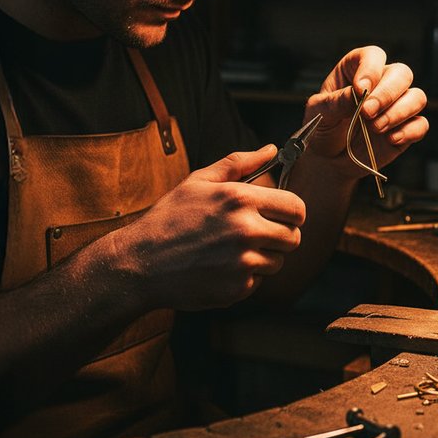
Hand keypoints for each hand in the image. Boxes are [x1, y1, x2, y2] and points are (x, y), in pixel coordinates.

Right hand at [90, 146, 307, 310]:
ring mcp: (243, 263)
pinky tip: (219, 268)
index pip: (296, 208)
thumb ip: (239, 163)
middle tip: (253, 235)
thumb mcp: (198, 182)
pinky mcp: (237, 289)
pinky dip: (244, 277)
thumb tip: (271, 149)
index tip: (279, 216)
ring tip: (229, 251)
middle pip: (293, 237)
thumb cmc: (168, 219)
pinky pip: (258, 282)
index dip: (291, 212)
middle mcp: (246, 231)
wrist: (140, 263)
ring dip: (262, 258)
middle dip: (279, 236)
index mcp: (240, 199)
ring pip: (278, 262)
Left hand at [303, 45, 430, 182]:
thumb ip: (335, 102)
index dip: (370, 68)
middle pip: (402, 73)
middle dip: (387, 93)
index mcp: (357, 71)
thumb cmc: (324, 128)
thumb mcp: (319, 113)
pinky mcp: (406, 128)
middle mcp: (381, 84)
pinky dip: (409, 132)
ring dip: (399, 112)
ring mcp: (396, 106)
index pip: (373, 56)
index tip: (360, 88)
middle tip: (368, 113)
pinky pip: (421, 124)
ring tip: (376, 128)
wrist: (329, 160)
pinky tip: (390, 139)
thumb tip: (356, 93)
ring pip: (417, 97)